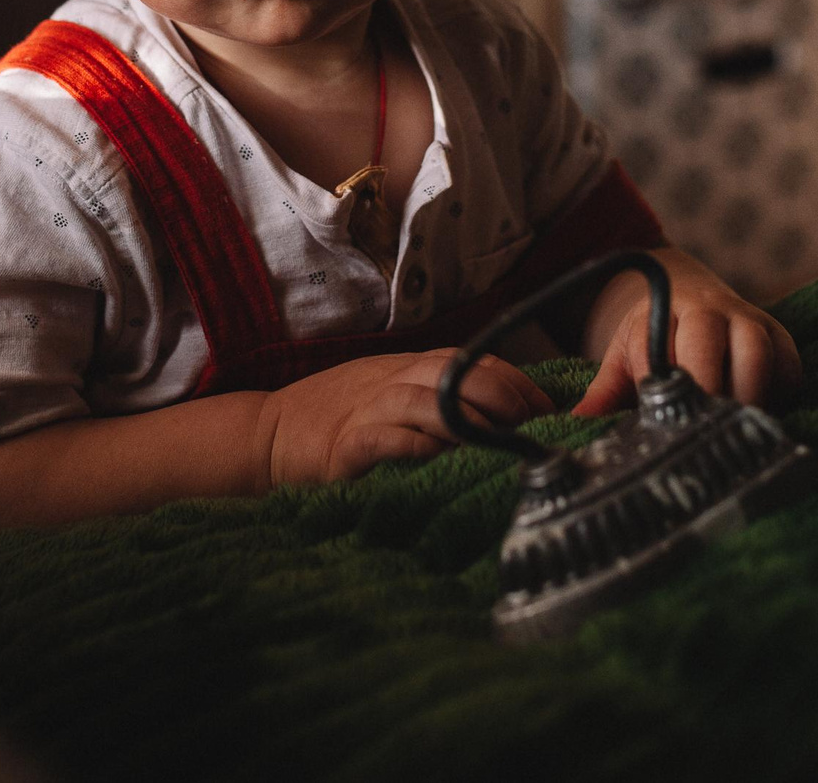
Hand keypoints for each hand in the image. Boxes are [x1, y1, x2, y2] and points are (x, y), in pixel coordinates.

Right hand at [256, 347, 550, 487]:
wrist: (267, 434)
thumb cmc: (338, 418)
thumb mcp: (392, 394)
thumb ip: (438, 395)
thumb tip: (503, 412)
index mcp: (410, 368)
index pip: (477, 362)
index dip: (518, 383)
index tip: (550, 411)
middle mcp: (394, 381)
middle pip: (459, 375)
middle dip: (505, 399)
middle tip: (536, 429)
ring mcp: (368, 412)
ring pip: (426, 400)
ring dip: (468, 419)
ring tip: (501, 440)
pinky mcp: (344, 448)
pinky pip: (385, 440)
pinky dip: (413, 445)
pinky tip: (438, 455)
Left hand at [572, 248, 800, 417]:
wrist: (688, 290)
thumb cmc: (651, 332)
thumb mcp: (621, 354)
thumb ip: (603, 392)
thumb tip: (578, 423)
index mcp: (662, 309)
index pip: (658, 346)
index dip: (657, 383)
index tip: (654, 417)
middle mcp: (710, 309)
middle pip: (712, 344)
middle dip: (705, 389)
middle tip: (698, 431)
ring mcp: (749, 319)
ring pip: (757, 353)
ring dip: (747, 396)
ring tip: (731, 430)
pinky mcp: (780, 336)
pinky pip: (789, 367)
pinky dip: (779, 395)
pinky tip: (759, 416)